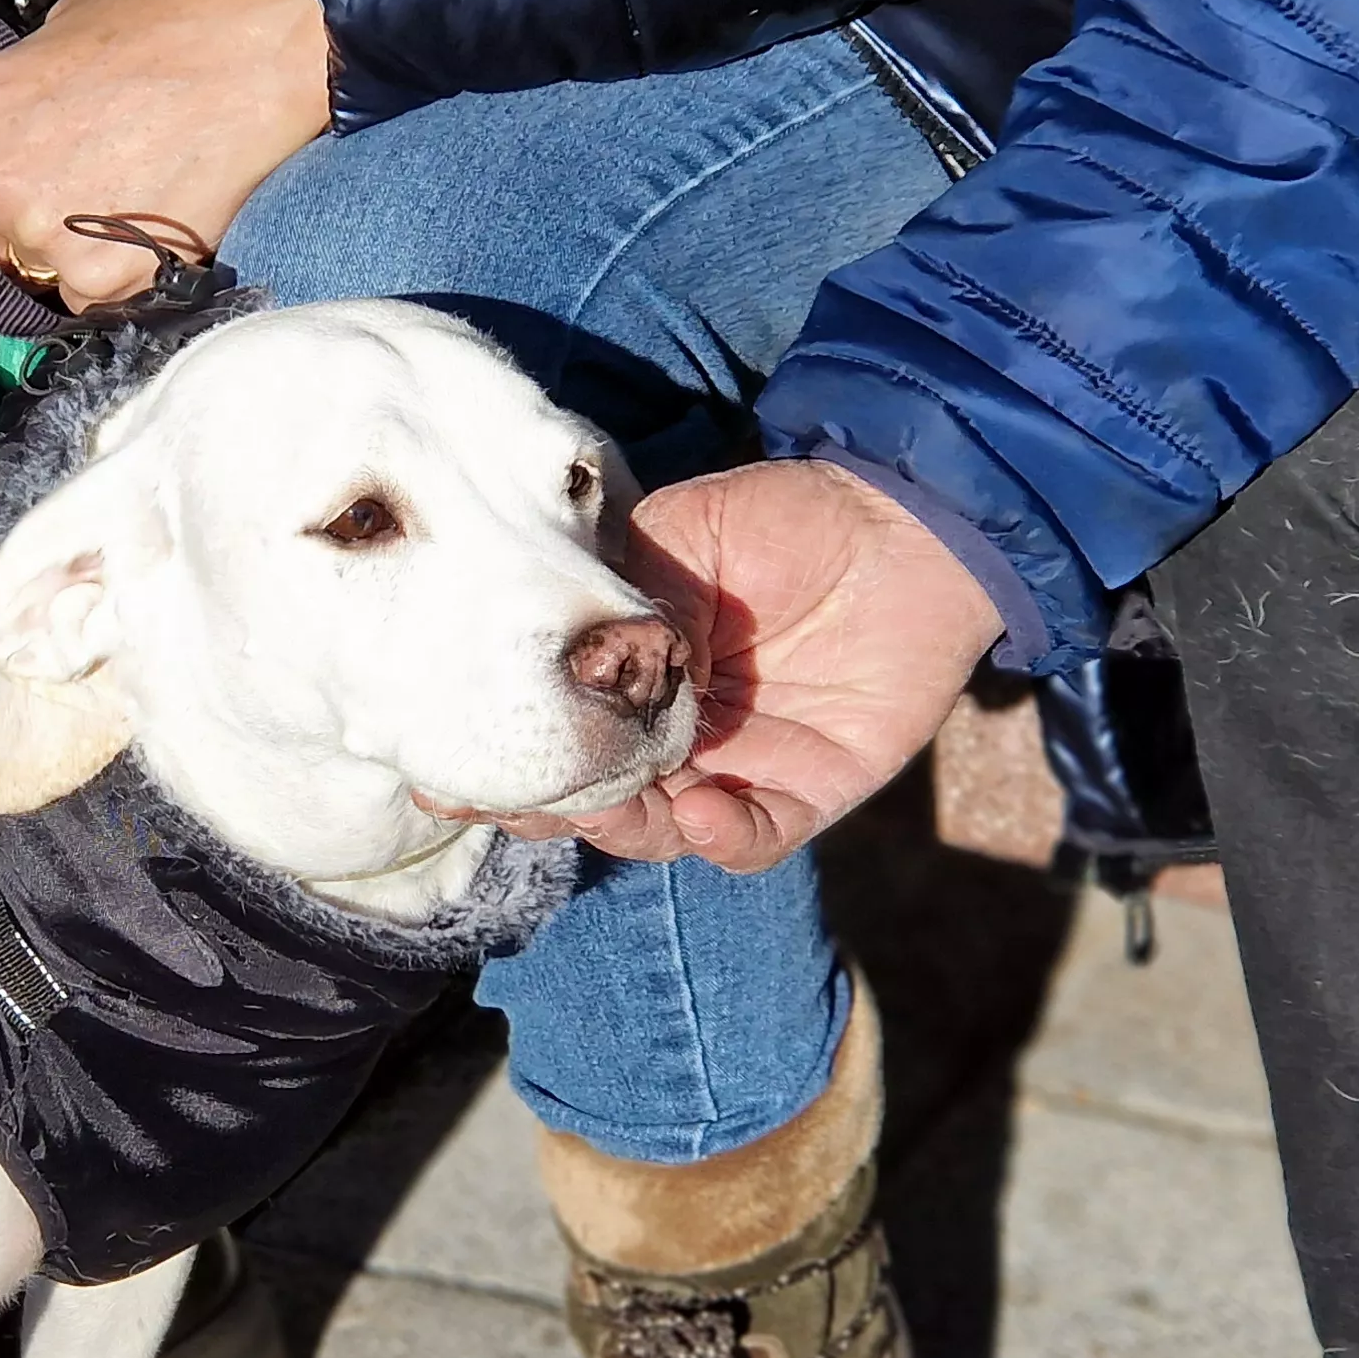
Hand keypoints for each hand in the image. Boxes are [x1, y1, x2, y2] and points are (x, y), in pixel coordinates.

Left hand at [0, 0, 330, 305]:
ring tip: (125, 204)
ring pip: (32, 269)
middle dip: (16, 218)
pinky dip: (115, 274)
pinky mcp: (97, 280)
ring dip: (66, 250)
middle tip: (76, 190)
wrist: (252, 57)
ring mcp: (39, 239)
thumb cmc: (163, 31)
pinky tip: (150, 227)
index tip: (4, 179)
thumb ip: (13, 92)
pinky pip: (87, 295)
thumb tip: (10, 120)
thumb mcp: (56, 37)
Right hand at [490, 460, 1004, 870]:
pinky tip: (705, 809)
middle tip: (523, 796)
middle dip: (552, 805)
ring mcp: (737, 769)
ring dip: (626, 827)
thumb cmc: (787, 517)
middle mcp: (674, 736)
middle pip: (595, 798)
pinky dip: (723, 839)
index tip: (449, 775)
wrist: (909, 523)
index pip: (557, 734)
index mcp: (630, 679)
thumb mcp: (678, 537)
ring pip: (660, 832)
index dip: (506, 760)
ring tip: (610, 801)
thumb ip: (627, 604)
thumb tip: (588, 674)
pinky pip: (752, 840)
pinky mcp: (809, 790)